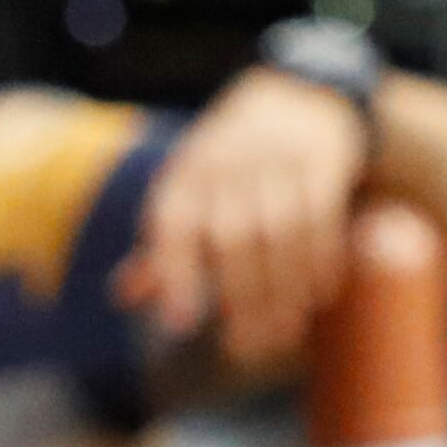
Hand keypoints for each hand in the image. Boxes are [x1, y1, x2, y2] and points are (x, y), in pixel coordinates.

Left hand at [115, 70, 371, 371]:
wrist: (296, 96)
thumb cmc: (230, 164)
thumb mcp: (191, 191)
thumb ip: (162, 245)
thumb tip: (123, 297)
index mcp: (185, 174)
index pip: (171, 224)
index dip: (173, 273)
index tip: (181, 324)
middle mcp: (226, 163)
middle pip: (231, 239)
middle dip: (239, 299)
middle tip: (246, 350)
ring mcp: (276, 159)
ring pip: (280, 233)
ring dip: (284, 289)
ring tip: (283, 334)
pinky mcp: (321, 160)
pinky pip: (322, 216)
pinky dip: (321, 260)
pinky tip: (319, 296)